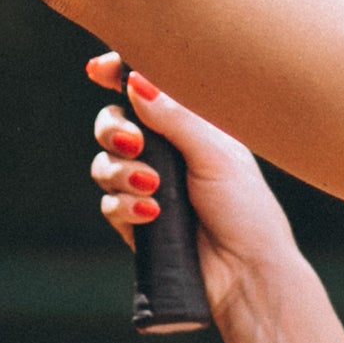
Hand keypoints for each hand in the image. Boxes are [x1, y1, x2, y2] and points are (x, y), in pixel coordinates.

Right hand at [87, 53, 301, 322]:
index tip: (98, 69)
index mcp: (190, 124)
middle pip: (113, 123)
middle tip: (134, 142)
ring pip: (104, 164)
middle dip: (113, 129)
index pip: (146, 90)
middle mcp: (165, 150)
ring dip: (121, 172)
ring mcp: (147, 186)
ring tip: (152, 186)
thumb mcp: (215, 154)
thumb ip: (175, 117)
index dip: (118, 73)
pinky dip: (125, 206)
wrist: (246, 273)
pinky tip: (152, 215)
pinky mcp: (134, 221)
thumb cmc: (246, 207)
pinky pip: (109, 204)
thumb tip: (136, 80)